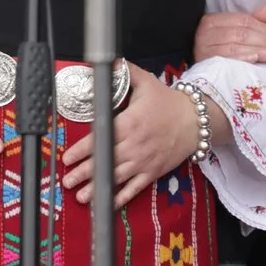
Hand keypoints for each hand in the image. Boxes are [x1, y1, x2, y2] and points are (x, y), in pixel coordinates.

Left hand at [63, 65, 207, 208]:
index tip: (67, 158)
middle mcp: (136, 145)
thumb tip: (109, 61)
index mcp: (130, 123)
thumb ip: (125, 72)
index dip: (83, 150)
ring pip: (118, 177)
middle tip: (67, 181)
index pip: (102, 138)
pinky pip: (136, 187)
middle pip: (106, 160)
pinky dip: (122, 197)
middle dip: (85, 173)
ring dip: (98, 188)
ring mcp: (145, 160)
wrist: (198, 121)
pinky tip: (107, 205)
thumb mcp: (146, 82)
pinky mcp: (154, 171)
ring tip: (80, 197)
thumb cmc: (169, 102)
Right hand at [192, 0, 265, 64]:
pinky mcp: (205, 63)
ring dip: (259, 50)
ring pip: (235, 46)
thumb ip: (254, 21)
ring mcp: (204, 48)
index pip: (243, 20)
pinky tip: (256, 59)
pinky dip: (243, 58)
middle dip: (265, 40)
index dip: (265, 28)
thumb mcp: (235, 32)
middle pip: (240, 33)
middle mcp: (205, 32)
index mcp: (213, 20)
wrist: (198, 72)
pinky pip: (227, 59)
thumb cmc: (220, 48)